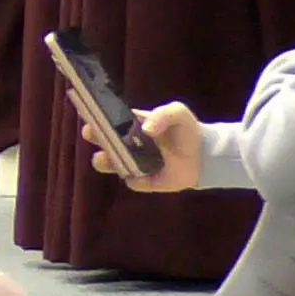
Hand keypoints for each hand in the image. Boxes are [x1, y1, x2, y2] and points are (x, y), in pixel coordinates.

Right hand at [68, 89, 202, 191]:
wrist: (204, 156)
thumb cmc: (186, 130)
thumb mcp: (177, 113)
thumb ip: (162, 115)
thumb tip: (146, 129)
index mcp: (131, 124)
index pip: (108, 119)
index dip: (97, 117)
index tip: (90, 117)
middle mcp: (127, 143)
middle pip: (103, 140)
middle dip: (95, 137)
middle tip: (93, 135)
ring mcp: (133, 163)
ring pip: (110, 163)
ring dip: (106, 162)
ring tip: (107, 159)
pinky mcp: (143, 181)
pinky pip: (132, 182)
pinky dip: (134, 180)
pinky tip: (141, 176)